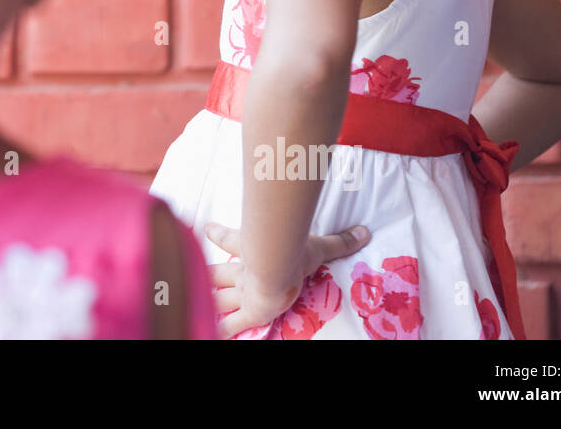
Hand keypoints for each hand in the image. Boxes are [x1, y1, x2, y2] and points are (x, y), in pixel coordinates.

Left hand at [205, 221, 369, 338]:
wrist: (279, 265)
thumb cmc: (295, 251)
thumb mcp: (321, 245)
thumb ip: (341, 241)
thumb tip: (364, 231)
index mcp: (255, 251)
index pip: (232, 240)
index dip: (218, 234)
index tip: (206, 228)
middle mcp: (245, 272)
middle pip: (221, 272)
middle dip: (210, 274)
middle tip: (197, 274)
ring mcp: (244, 292)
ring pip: (217, 295)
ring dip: (207, 298)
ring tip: (195, 305)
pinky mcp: (248, 312)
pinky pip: (230, 325)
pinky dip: (221, 329)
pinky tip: (210, 332)